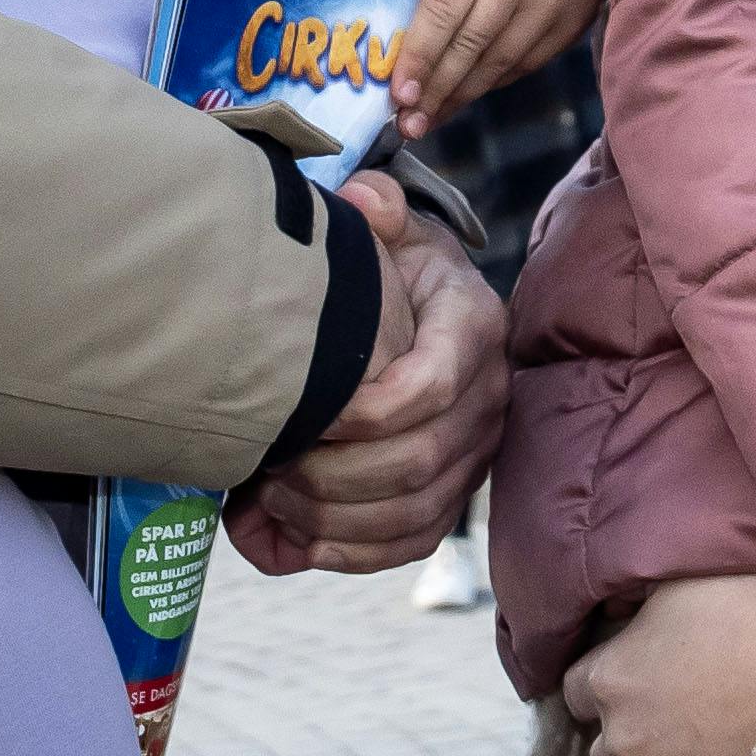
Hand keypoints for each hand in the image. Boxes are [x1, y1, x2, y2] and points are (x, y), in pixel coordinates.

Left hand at [229, 173, 507, 577]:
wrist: (426, 311)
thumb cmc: (397, 269)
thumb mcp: (391, 230)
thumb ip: (377, 212)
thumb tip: (363, 202)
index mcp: (474, 327)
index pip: (432, 385)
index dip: (368, 412)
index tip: (308, 415)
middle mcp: (489, 397)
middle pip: (420, 461)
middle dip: (333, 476)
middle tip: (267, 467)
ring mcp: (477, 453)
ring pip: (414, 512)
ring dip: (333, 519)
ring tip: (268, 501)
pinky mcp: (456, 495)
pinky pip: (412, 542)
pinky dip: (351, 554)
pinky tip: (295, 543)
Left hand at [392, 0, 606, 138]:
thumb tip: (406, 59)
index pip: (443, 12)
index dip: (419, 58)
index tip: (398, 96)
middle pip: (471, 46)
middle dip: (436, 91)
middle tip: (408, 125)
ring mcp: (553, 0)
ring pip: (500, 63)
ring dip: (462, 96)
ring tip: (432, 119)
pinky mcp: (573, 20)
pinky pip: (526, 64)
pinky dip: (493, 83)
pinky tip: (469, 94)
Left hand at [560, 572, 755, 755]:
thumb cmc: (754, 617)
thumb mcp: (684, 587)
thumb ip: (643, 611)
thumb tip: (627, 611)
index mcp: (610, 681)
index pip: (574, 691)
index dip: (607, 682)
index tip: (635, 678)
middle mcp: (623, 743)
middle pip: (604, 753)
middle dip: (630, 739)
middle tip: (673, 723)